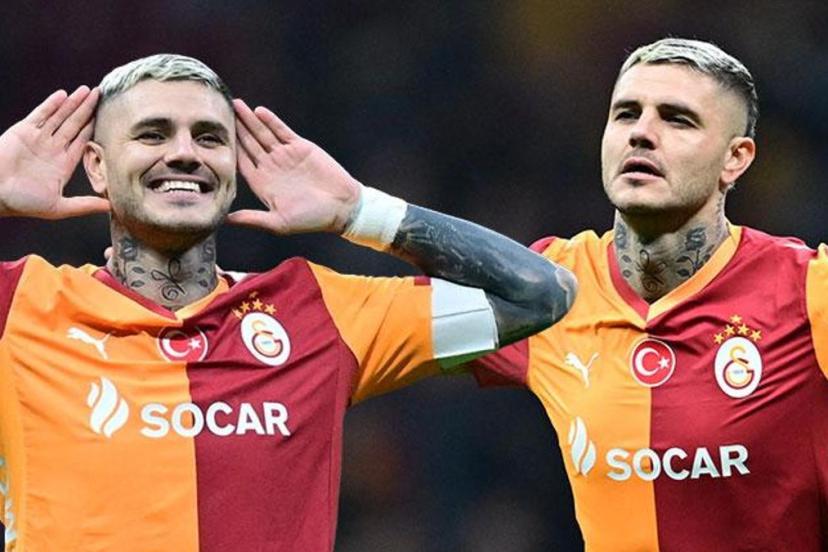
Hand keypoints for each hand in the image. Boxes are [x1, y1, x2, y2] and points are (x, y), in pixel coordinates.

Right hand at [0, 86, 109, 218]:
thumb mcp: (58, 207)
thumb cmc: (23, 202)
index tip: (109, 117)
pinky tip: (64, 95)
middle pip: (74, 124)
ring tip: (87, 90)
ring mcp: (38, 139)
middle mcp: (53, 149)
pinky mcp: (23, 131)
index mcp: (63, 164)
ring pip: (60, 116)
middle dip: (87, 109)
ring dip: (73, 103)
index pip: (83, 142)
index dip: (94, 128)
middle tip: (101, 93)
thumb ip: (84, 205)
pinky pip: (40, 114)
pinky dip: (51, 104)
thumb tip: (110, 207)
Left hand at [228, 99, 359, 234]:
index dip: (228, 150)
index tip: (213, 138)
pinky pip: (282, 131)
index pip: (241, 163)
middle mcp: (272, 167)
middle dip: (236, 129)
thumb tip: (225, 220)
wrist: (342, 206)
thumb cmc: (311, 219)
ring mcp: (285, 156)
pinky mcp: (300, 147)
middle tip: (218, 111)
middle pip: (249, 144)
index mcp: (264, 184)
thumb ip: (253, 219)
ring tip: (236, 104)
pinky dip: (271, 121)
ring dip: (250, 120)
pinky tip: (259, 111)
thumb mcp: (279, 223)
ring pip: (263, 134)